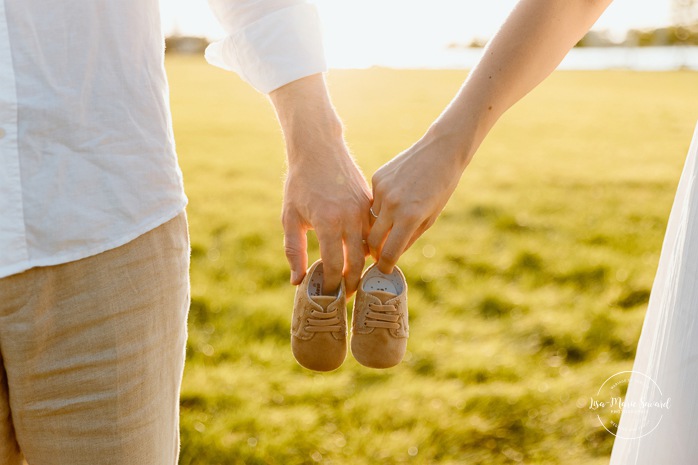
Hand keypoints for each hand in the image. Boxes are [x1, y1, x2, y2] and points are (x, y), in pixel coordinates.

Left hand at [270, 74, 370, 294]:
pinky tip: (361, 257)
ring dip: (363, 267)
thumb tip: (297, 282)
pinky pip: (373, 232)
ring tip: (354, 282)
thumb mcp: (290, 217)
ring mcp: (363, 210)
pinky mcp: (369, 203)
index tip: (327, 297)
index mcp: (328, 222)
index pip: (333, 265)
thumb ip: (293, 251)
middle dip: (352, 284)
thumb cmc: (299, 184)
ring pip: (370, 248)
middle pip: (357, 262)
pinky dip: (369, 247)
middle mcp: (350, 218)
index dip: (331, 285)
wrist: (319, 149)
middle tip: (346, 298)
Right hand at [368, 129, 468, 272]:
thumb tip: (392, 256)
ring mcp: (382, 190)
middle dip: (375, 251)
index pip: (388, 252)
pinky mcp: (376, 178)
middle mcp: (392, 205)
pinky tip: (392, 200)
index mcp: (409, 218)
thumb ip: (409, 239)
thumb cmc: (441, 187)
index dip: (385, 265)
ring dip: (377, 228)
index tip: (383, 270)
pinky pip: (372, 201)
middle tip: (378, 256)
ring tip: (387, 227)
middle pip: (373, 240)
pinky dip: (379, 207)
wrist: (439, 152)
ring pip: (370, 220)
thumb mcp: (430, 218)